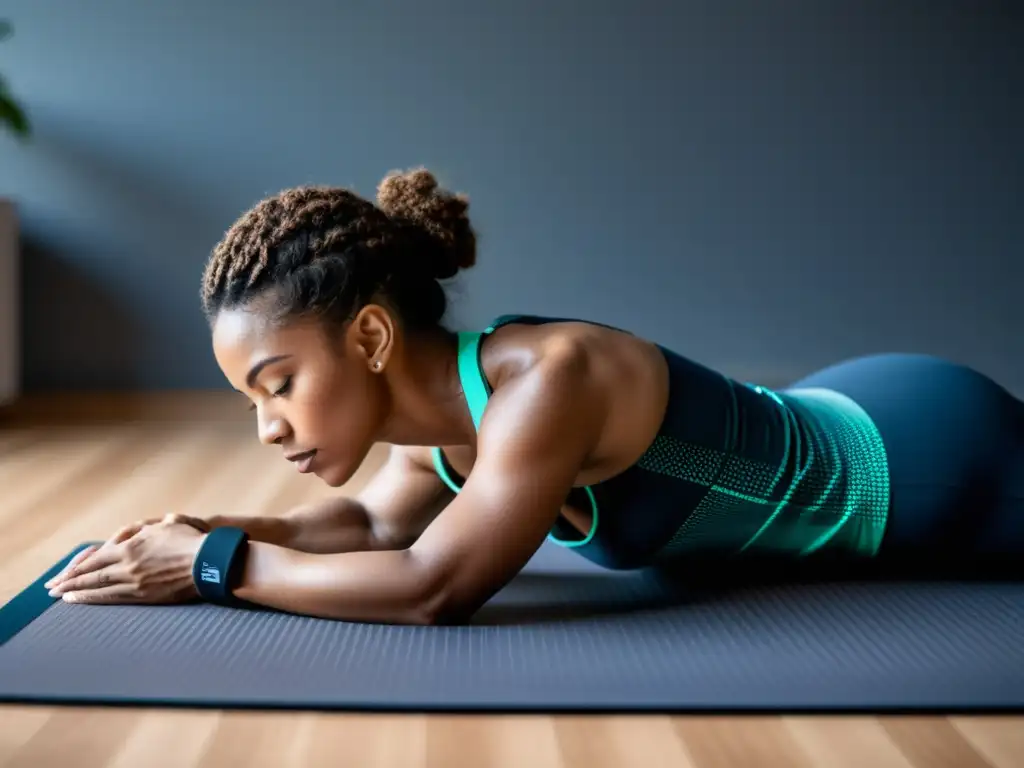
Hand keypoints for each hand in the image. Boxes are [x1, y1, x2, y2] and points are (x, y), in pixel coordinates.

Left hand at [45, 517, 206, 604]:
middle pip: (92, 575)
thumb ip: (149, 529)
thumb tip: (145, 528)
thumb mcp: (167, 525)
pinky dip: (97, 600)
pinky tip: (86, 601)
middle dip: (70, 582)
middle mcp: (128, 566)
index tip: (64, 573)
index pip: (95, 559)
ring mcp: (135, 583)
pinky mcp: (145, 596)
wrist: (208, 563)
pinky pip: (115, 599)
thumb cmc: (191, 540)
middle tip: (52, 590)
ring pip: (99, 589)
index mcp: (131, 547)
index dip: (77, 567)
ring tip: (63, 597)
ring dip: (79, 593)